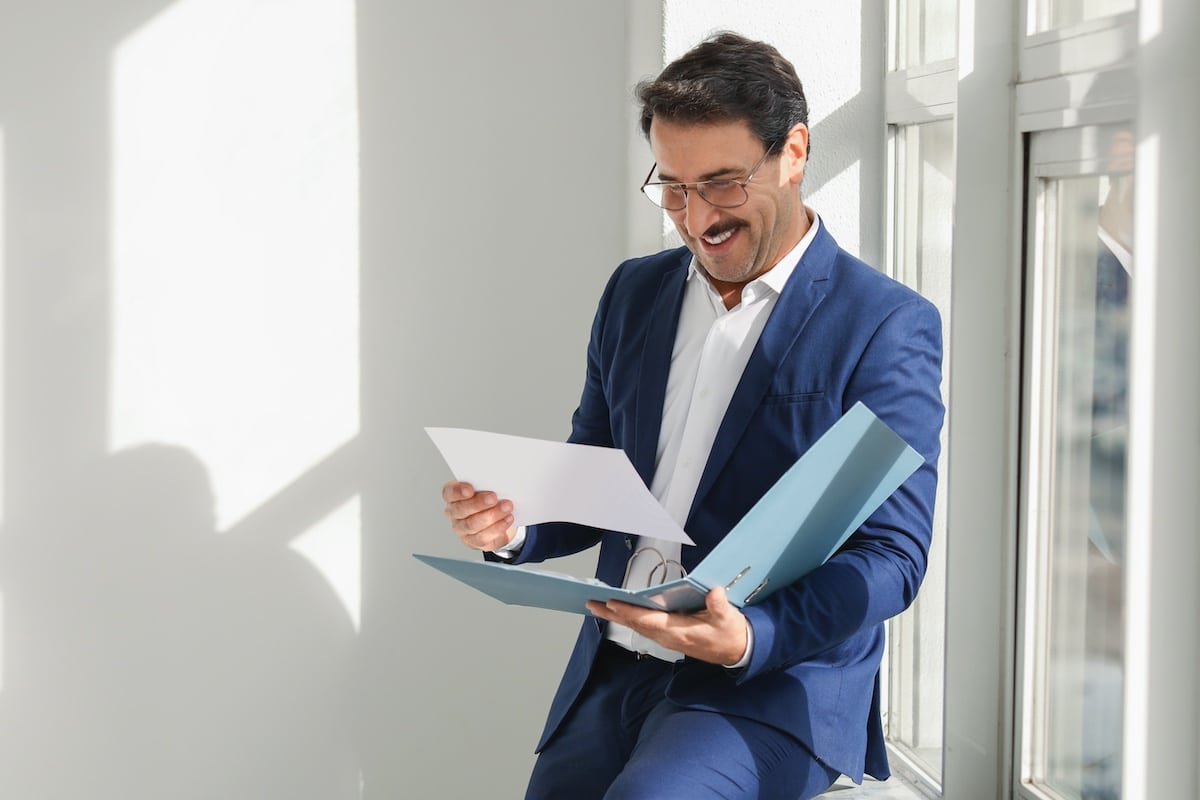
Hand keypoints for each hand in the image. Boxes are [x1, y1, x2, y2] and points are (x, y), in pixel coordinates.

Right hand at [442, 481, 515, 551]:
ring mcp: (461, 528)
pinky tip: (507, 519)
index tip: (470, 489)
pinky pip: (482, 537)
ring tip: (507, 508)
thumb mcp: (486, 488)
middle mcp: (454, 512)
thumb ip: (486, 485)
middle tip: (493, 498)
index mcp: (453, 496)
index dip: (458, 491)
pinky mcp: (472, 541)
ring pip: (472, 524)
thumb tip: (497, 483)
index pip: (450, 492)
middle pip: (461, 509)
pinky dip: (497, 528)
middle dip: (478, 503)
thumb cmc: (488, 499)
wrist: (495, 520)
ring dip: (492, 516)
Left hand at [586, 587, 748, 666]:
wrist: (736, 651)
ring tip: (597, 605)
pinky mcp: (669, 636)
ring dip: (617, 616)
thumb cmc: (730, 633)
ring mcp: (667, 639)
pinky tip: (620, 612)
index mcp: (680, 632)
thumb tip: (714, 593)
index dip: (630, 612)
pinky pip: (643, 627)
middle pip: (636, 625)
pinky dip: (629, 618)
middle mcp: (669, 637)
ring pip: (637, 627)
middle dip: (613, 614)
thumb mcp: (729, 618)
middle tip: (591, 603)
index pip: (649, 621)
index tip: (612, 603)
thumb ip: (720, 606)